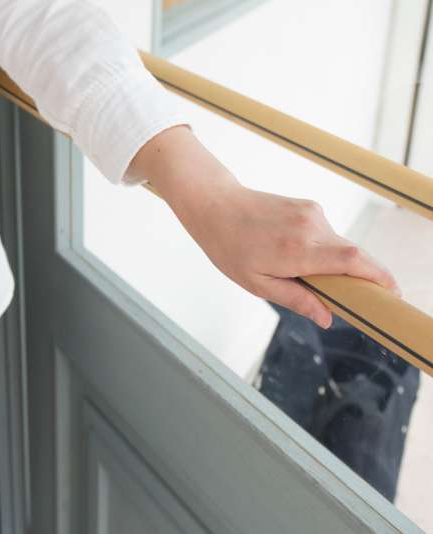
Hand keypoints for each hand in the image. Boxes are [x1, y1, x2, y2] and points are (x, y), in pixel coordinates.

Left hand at [128, 126, 398, 328]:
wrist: (215, 206)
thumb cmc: (230, 248)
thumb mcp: (257, 283)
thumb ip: (295, 299)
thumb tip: (327, 317)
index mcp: (297, 250)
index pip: (353, 260)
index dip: (378, 276)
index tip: (391, 293)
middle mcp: (311, 228)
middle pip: (352, 255)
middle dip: (356, 276)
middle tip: (345, 296)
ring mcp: (312, 213)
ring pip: (338, 245)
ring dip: (330, 263)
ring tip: (293, 269)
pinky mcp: (310, 205)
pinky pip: (326, 234)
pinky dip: (320, 249)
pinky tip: (290, 252)